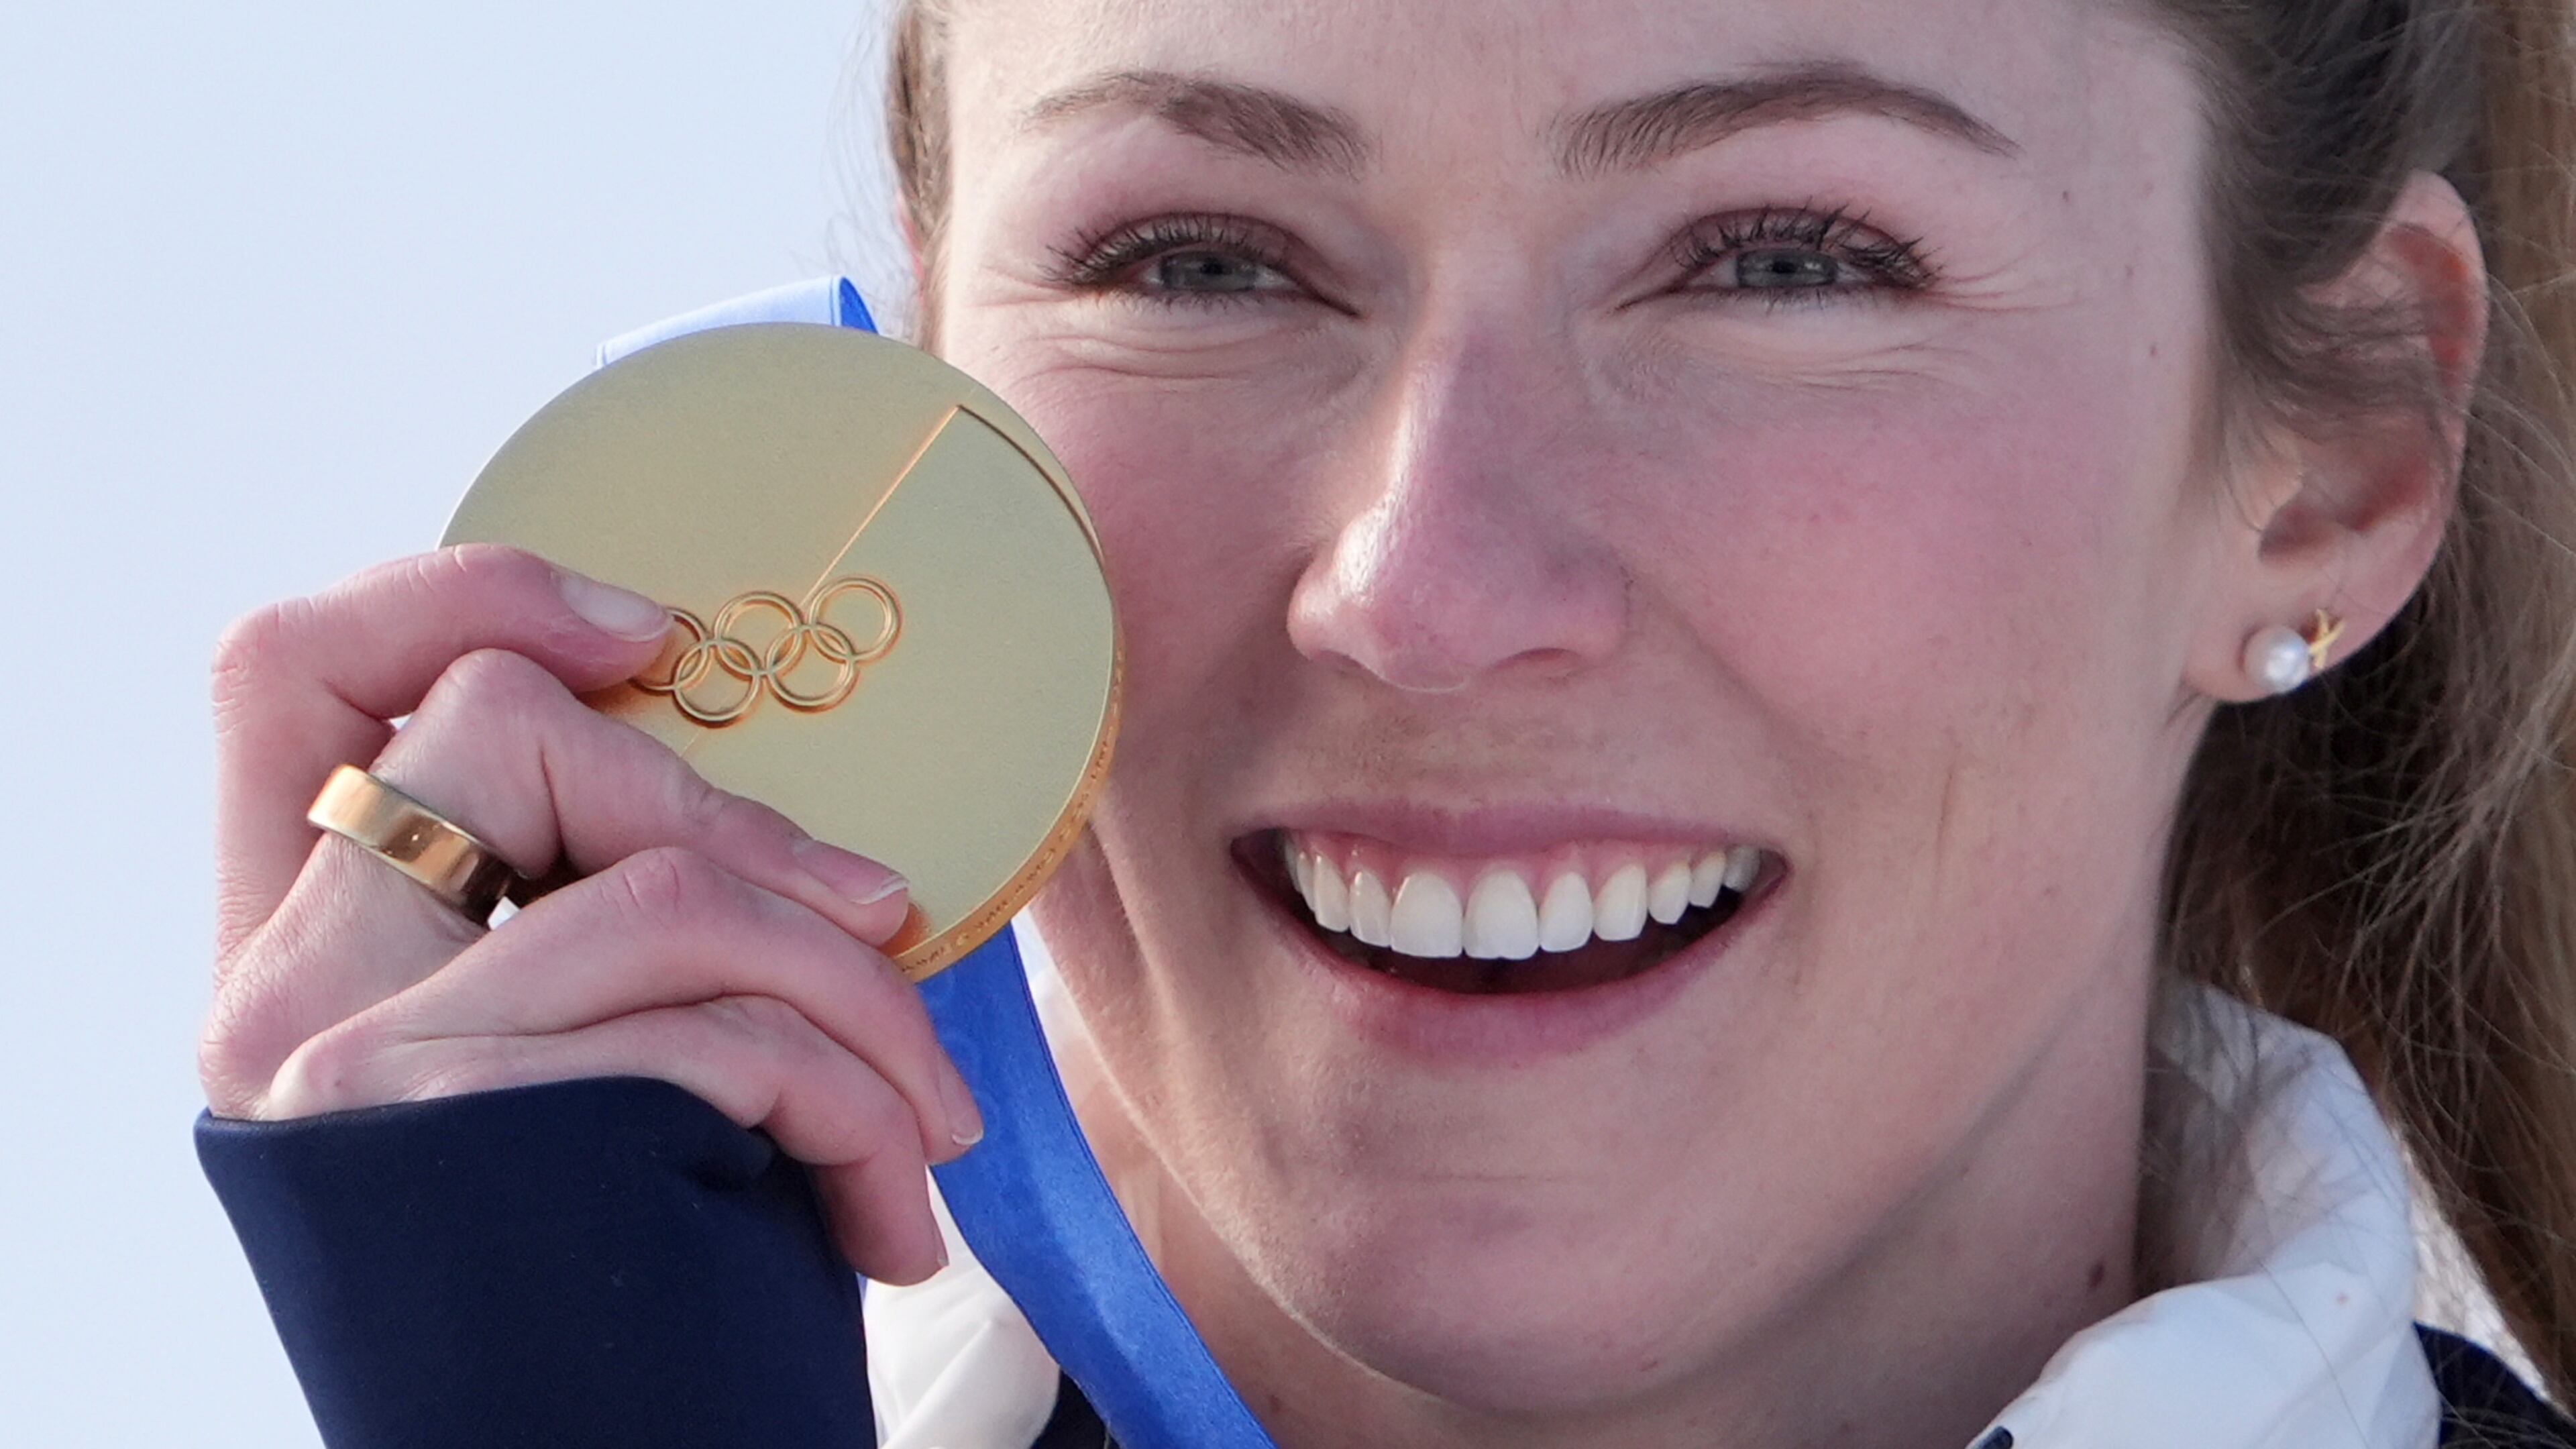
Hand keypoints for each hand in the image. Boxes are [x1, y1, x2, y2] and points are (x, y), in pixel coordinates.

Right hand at [200, 544, 975, 1283]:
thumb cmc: (631, 1296)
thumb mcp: (593, 1087)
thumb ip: (600, 934)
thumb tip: (799, 843)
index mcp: (297, 958)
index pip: (286, 672)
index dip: (459, 593)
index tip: (644, 630)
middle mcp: (278, 1002)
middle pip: (493, 723)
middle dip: (741, 814)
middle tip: (876, 924)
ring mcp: (350, 1069)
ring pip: (667, 890)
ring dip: (860, 1005)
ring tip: (925, 1128)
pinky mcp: (462, 1134)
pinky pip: (719, 1030)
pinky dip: (853, 1105)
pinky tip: (883, 1209)